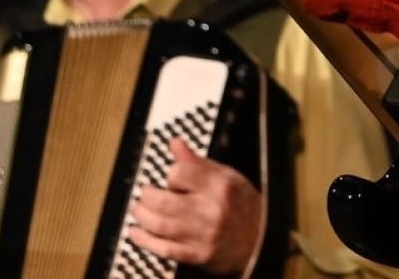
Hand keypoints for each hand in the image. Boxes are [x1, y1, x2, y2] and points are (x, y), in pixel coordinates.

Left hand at [126, 138, 263, 274]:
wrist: (261, 240)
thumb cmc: (243, 206)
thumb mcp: (226, 176)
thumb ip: (197, 162)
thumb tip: (175, 143)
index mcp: (219, 186)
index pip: (180, 173)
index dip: (171, 174)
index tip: (171, 178)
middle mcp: (211, 210)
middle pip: (164, 201)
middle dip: (147, 196)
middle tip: (145, 193)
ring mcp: (203, 235)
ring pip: (161, 225)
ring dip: (142, 216)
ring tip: (138, 210)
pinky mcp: (198, 255)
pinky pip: (165, 248)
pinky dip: (146, 241)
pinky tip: (137, 233)